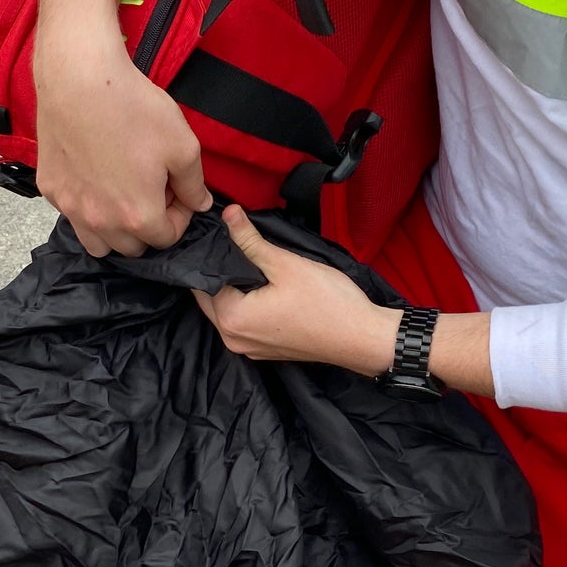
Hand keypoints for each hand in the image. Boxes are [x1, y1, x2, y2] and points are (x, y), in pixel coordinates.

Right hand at [33, 0, 210, 257]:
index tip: (178, 191)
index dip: (179, 216)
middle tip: (153, 189)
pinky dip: (87, 209)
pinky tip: (96, 177)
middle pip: (133, 247)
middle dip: (148, 226)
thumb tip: (199, 205)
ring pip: (97, 243)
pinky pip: (72, 215)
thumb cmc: (135, 109)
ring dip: (115, 231)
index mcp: (139, 216)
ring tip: (123, 196)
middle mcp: (101, 222)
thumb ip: (194, 184)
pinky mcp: (50, 188)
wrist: (79, 78)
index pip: (166, 239)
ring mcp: (71, 208)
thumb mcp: (183, 145)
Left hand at [194, 206, 401, 374]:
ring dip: (234, 289)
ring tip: (254, 264)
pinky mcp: (264, 351)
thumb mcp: (285, 264)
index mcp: (231, 318)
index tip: (225, 236)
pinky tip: (265, 288)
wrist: (362, 338)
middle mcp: (233, 339)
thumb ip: (250, 240)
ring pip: (227, 310)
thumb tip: (228, 215)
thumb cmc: (328, 303)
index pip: (204, 280)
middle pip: (211, 297)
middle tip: (240, 246)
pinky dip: (247, 305)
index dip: (213, 255)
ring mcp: (248, 349)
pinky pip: (244, 322)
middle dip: (222, 272)